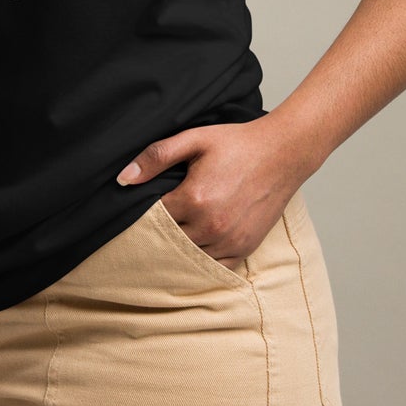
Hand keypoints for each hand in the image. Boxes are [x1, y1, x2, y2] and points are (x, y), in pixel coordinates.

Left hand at [115, 114, 316, 269]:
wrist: (281, 153)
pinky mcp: (246, 248)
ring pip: (190, 256)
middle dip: (158, 232)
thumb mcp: (192, 139)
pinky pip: (216, 266)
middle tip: (151, 223)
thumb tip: (123, 179)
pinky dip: (202, 259)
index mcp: (195, 198)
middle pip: (169, 240)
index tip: (139, 206)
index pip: (153, 218)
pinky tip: (193, 246)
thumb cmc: (236, 144)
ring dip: (178, 247)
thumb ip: (155, 157)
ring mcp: (231, 241)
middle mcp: (213, 225)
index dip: (143, 213)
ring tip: (171, 233)